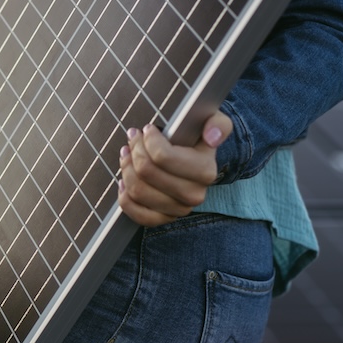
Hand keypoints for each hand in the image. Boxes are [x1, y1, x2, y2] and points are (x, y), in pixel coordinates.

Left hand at [116, 112, 231, 226]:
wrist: (196, 161)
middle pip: (146, 171)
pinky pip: (136, 213)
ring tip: (127, 153)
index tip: (147, 129)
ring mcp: (179, 209)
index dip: (148, 139)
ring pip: (137, 190)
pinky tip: (124, 180)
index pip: (162, 156)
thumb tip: (212, 137)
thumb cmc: (198, 139)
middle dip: (134, 150)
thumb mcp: (213, 123)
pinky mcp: (163, 219)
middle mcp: (194, 194)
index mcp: (205, 171)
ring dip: (126, 168)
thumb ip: (218, 124)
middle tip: (134, 138)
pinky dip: (124, 196)